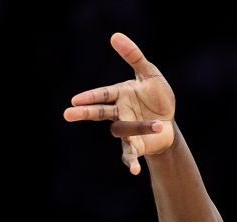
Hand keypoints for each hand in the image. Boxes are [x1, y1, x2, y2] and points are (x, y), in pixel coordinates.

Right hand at [63, 32, 175, 174]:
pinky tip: (133, 170)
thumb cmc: (157, 96)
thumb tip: (115, 36)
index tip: (75, 99)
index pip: (102, 95)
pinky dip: (130, 161)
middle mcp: (119, 113)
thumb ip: (133, 56)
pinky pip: (129, 154)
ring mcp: (126, 130)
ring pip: (122, 130)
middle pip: (99, 113)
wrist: (169, 122)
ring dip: (139, 128)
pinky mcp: (136, 145)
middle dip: (85, 113)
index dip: (90, 97)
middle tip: (67, 114)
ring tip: (157, 125)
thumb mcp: (149, 73)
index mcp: (120, 95)